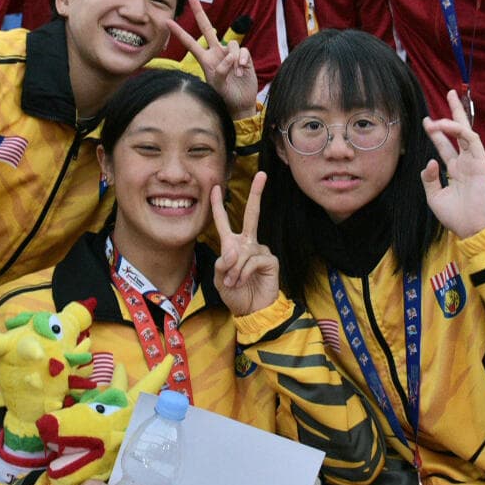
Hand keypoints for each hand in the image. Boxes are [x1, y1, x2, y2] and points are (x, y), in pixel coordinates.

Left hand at [168, 0, 256, 117]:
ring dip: (233, 59)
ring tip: (235, 74)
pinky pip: (242, 50)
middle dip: (199, 12)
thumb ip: (220, 71)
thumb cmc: (225, 95)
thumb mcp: (217, 85)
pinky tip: (241, 70)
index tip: (167, 22)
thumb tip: (228, 57)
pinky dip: (242, 59)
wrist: (240, 103)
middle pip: (207, 28)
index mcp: (205, 59)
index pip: (190, 43)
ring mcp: (230, 53)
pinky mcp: (243, 57)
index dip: (179, 33)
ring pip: (230, 43)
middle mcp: (216, 53)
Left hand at [212, 172, 277, 315]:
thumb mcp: (220, 279)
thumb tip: (234, 250)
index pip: (224, 221)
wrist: (252, 310)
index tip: (215, 187)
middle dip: (257, 193)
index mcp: (232, 245)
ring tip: (234, 283)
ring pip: (243, 251)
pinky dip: (244, 272)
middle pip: (252, 214)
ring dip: (235, 270)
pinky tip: (244, 281)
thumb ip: (223, 263)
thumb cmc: (235, 294)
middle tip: (262, 174)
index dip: (218, 205)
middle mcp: (248, 243)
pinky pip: (253, 260)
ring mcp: (260, 250)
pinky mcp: (270, 259)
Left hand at [420, 91, 484, 235]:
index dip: (436, 132)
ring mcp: (475, 161)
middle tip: (449, 93)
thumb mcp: (435, 196)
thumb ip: (430, 178)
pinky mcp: (482, 162)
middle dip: (455, 112)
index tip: (425, 120)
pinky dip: (459, 131)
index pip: (445, 145)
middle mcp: (466, 162)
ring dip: (451, 121)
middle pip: (460, 131)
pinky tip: (446, 126)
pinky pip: (472, 140)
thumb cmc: (455, 216)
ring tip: (434, 120)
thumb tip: (431, 161)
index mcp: (456, 169)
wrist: (471, 229)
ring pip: (466, 132)